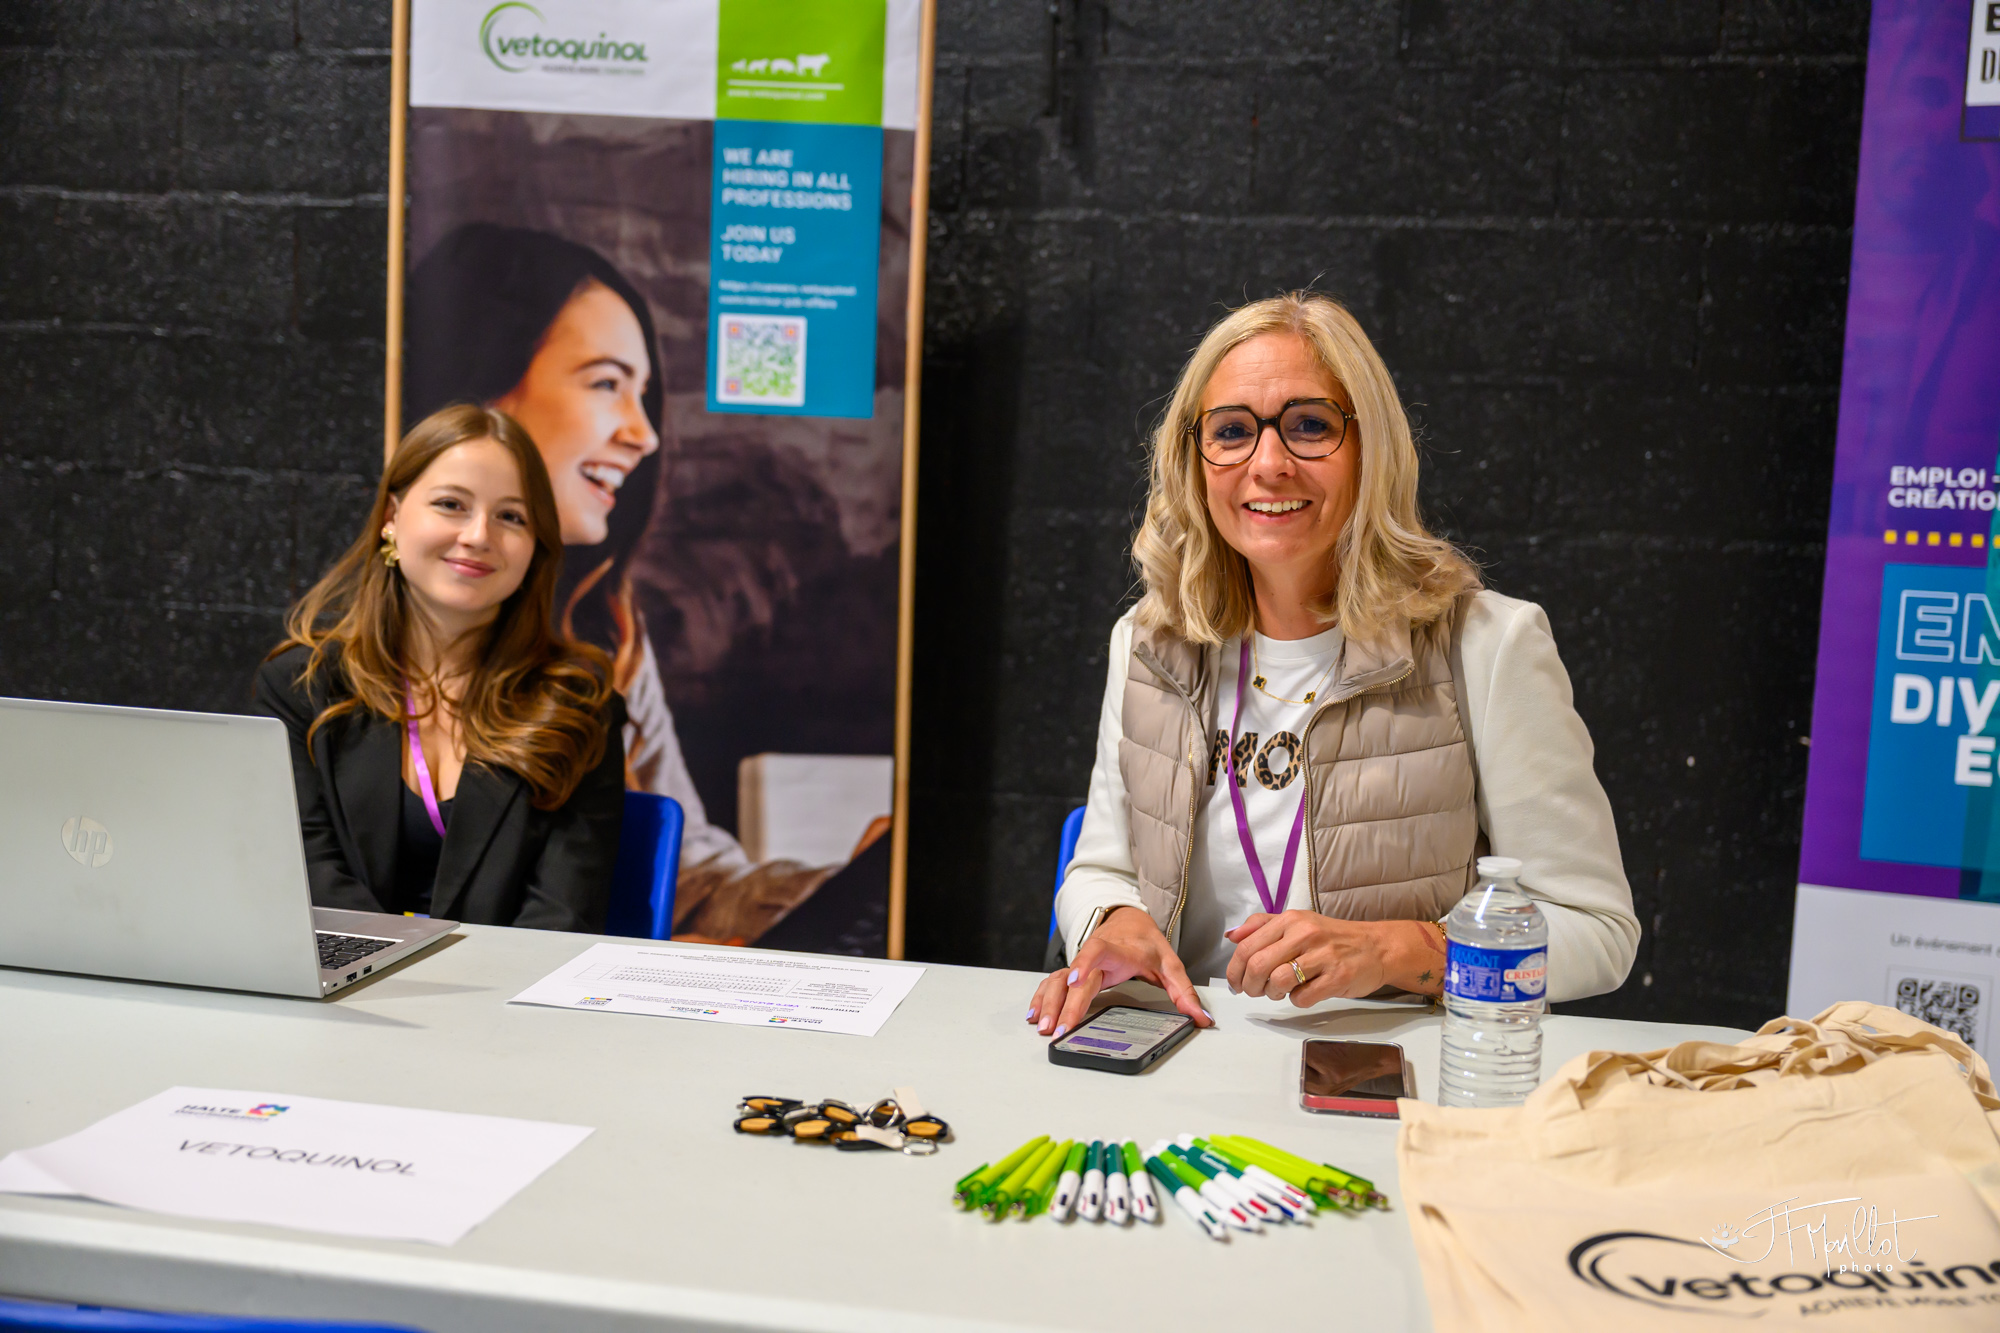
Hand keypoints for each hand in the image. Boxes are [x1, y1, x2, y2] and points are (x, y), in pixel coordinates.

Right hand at [1027, 906, 1213, 1038]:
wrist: (1127, 921)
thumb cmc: (1146, 943)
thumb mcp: (1170, 963)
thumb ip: (1184, 991)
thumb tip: (1201, 1018)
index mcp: (1117, 950)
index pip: (1099, 952)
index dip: (1087, 964)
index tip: (1077, 980)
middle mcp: (1094, 956)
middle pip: (1075, 979)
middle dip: (1064, 1005)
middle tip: (1058, 1030)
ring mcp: (1081, 964)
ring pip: (1058, 982)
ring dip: (1048, 1004)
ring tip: (1043, 1028)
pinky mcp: (1073, 972)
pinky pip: (1052, 984)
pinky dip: (1041, 999)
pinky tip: (1034, 1015)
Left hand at [1224, 911, 1443, 1006]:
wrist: (1377, 947)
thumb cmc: (1332, 938)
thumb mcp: (1297, 922)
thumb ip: (1262, 925)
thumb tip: (1231, 936)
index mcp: (1290, 919)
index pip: (1247, 947)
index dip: (1234, 970)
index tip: (1235, 983)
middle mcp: (1305, 934)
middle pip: (1258, 966)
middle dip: (1250, 986)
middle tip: (1255, 991)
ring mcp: (1323, 956)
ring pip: (1278, 982)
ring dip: (1273, 993)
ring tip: (1280, 991)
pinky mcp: (1338, 978)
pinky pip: (1302, 998)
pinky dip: (1297, 1000)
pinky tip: (1304, 993)